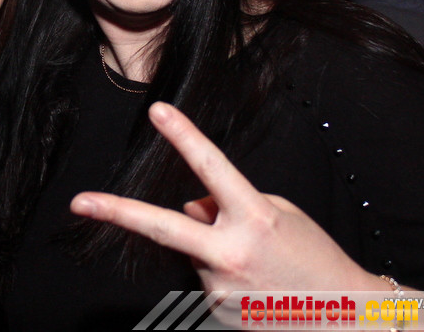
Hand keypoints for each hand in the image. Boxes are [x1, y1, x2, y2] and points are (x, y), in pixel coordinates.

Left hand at [70, 102, 374, 294]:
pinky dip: (220, 269)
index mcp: (254, 220)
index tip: (158, 111)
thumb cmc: (313, 257)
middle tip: (79, 202)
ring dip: (212, 246)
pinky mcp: (216, 311)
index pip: (212, 168)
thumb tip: (187, 209)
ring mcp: (220, 288)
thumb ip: (225, 205)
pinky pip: (204, 273)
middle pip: (162, 227)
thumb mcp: (277, 214)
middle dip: (116, 212)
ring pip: (194, 248)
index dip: (185, 136)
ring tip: (257, 263)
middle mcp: (231, 254)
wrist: (344, 318)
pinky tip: (253, 282)